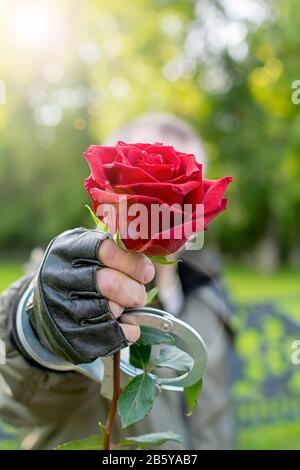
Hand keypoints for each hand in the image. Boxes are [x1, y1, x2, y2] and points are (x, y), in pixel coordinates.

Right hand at [27, 228, 154, 363]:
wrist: (47, 310)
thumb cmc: (77, 274)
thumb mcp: (87, 252)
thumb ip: (115, 250)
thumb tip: (147, 262)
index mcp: (66, 250)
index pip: (106, 251)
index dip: (133, 263)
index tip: (147, 273)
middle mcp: (59, 279)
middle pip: (110, 283)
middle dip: (134, 291)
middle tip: (138, 295)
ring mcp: (61, 310)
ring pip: (111, 310)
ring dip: (128, 311)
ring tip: (125, 307)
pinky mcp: (70, 338)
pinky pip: (112, 335)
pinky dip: (129, 331)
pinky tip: (126, 325)